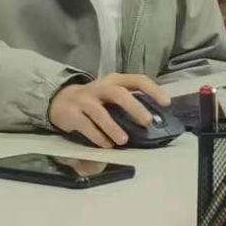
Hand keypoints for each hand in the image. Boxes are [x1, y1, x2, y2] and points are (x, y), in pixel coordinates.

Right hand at [48, 73, 169, 148]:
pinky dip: (97, 136)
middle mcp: (101, 87)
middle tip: (147, 121)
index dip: (153, 90)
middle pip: (119, 94)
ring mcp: (85, 100)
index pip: (138, 80)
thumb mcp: (111, 93)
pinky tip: (106, 145)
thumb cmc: (95, 99)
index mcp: (115, 80)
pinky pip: (86, 126)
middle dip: (135, 107)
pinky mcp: (72, 114)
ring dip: (113, 127)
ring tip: (124, 140)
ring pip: (100, 112)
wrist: (60, 100)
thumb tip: (153, 117)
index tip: (166, 103)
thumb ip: (128, 100)